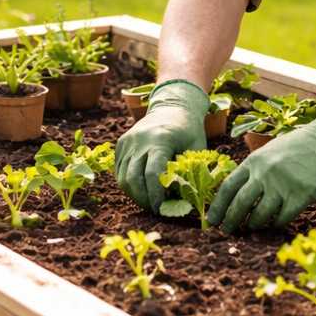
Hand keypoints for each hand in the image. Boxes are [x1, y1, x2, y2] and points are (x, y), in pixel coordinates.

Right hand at [116, 80, 208, 212]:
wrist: (172, 106)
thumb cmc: (188, 130)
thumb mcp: (196, 149)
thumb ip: (188, 173)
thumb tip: (180, 202)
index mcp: (160, 139)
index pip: (153, 174)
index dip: (156, 195)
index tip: (161, 208)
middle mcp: (139, 140)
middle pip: (133, 178)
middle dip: (142, 199)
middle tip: (154, 209)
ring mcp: (127, 141)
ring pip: (122, 177)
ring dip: (134, 194)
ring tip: (148, 201)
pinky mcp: (121, 144)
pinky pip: (119, 170)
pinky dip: (129, 183)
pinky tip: (142, 188)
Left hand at [208, 102, 315, 231]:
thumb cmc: (298, 147)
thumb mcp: (269, 151)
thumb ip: (254, 170)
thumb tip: (236, 193)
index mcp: (254, 161)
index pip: (227, 187)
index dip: (217, 207)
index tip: (212, 220)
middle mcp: (264, 173)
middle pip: (240, 204)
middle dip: (230, 221)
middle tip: (226, 231)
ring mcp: (282, 185)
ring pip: (260, 215)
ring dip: (253, 224)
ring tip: (252, 226)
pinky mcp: (301, 196)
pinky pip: (282, 218)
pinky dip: (275, 223)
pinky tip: (274, 223)